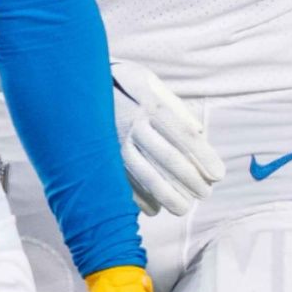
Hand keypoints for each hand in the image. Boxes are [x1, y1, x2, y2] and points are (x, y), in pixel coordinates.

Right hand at [112, 61, 221, 215]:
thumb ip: (174, 106)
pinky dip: (138, 198)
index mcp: (149, 106)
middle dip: (190, 180)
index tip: (218, 175)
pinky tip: (154, 209)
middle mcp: (132, 124)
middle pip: (167, 157)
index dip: (203, 156)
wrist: (73, 85)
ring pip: (144, 174)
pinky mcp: (99, 154)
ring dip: (167, 195)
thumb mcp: (148, 83)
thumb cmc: (119, 84)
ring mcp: (113, 142)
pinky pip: (121, 180)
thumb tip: (198, 131)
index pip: (183, 135)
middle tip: (205, 194)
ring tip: (184, 208)